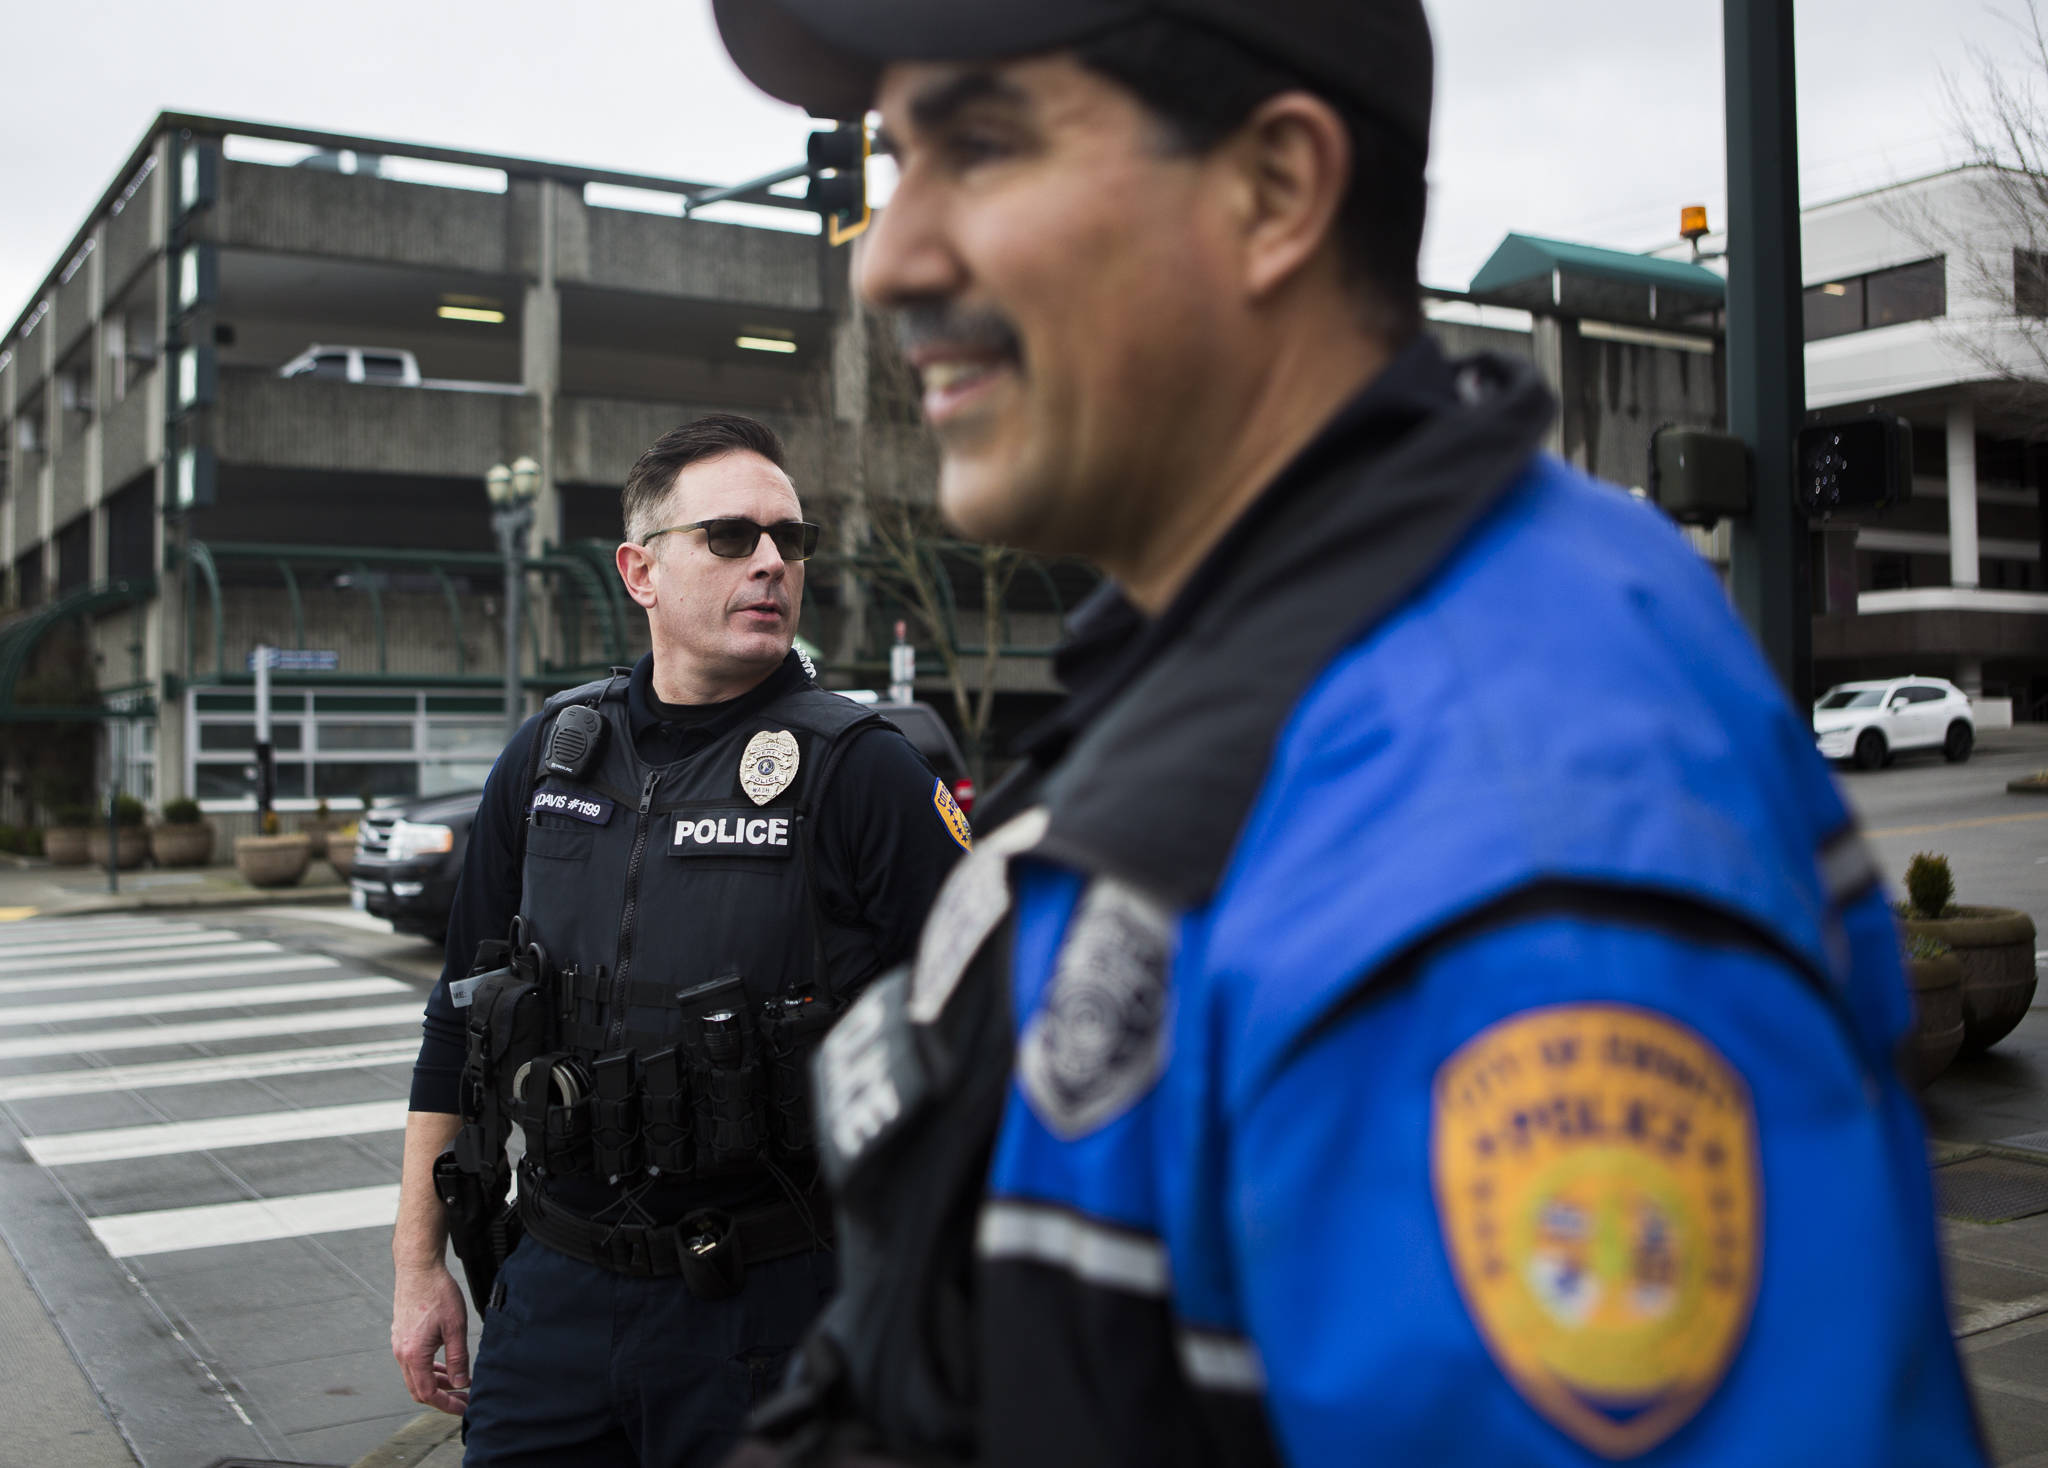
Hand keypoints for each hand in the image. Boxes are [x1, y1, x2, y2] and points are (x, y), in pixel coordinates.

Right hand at [392, 1262, 470, 1414]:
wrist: (418, 1268)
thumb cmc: (437, 1293)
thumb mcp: (455, 1327)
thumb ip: (458, 1358)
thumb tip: (460, 1383)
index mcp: (413, 1355)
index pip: (427, 1393)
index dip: (446, 1405)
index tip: (464, 1408)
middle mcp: (402, 1353)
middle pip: (418, 1389)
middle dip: (442, 1398)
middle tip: (463, 1399)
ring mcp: (399, 1344)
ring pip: (416, 1376)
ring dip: (436, 1383)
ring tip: (458, 1383)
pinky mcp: (402, 1335)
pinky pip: (413, 1362)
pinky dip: (429, 1369)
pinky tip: (445, 1365)